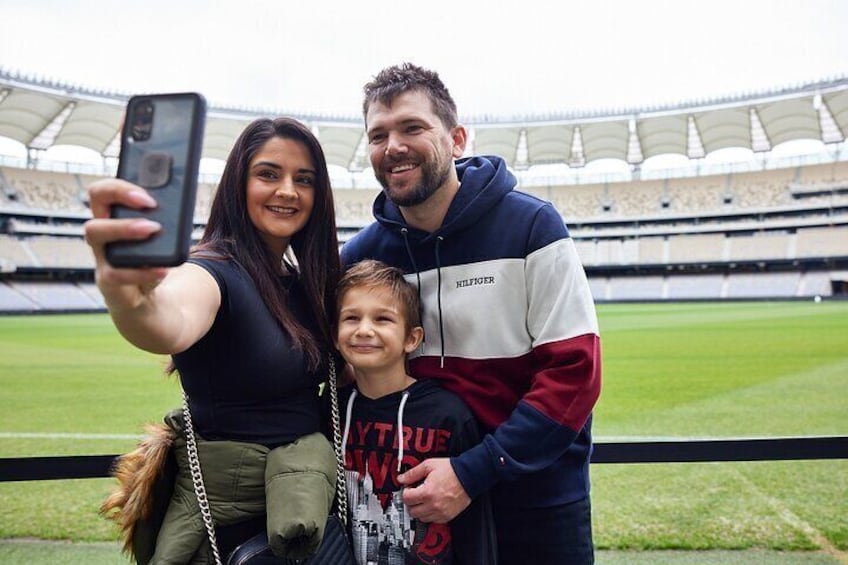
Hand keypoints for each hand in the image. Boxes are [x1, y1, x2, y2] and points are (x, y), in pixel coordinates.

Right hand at [84, 179, 166, 300]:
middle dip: (118, 205)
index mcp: (111, 220)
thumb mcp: (160, 237)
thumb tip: (183, 202)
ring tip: (153, 229)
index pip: (100, 193)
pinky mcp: (109, 282)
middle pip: (93, 210)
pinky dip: (142, 271)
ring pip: (95, 238)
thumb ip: (166, 219)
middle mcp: (101, 238)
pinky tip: (162, 269)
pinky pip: (116, 274)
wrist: (145, 298)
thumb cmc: (151, 259)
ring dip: (124, 229)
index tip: (148, 196)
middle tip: (150, 205)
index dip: (119, 188)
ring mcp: (102, 260)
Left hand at [398, 458, 469, 523]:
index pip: (406, 499)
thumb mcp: (429, 465)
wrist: (469, 476)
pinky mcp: (447, 516)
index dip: (406, 492)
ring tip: (424, 499)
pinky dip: (430, 514)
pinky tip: (432, 504)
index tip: (409, 488)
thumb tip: (401, 479)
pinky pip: (432, 520)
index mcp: (427, 492)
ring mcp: (441, 512)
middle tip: (415, 494)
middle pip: (412, 511)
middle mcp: (433, 505)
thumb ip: (413, 473)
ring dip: (420, 509)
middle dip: (411, 502)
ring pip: (421, 518)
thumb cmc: (451, 470)